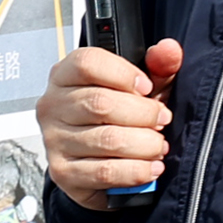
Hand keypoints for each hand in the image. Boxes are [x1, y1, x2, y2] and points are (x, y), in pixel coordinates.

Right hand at [38, 38, 185, 210]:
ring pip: (107, 139)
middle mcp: (53, 105)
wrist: (95, 163)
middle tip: (162, 120)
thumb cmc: (116, 119)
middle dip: (144, 113)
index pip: (87, 63)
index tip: (147, 87)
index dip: (123, 73)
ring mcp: (54, 139)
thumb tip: (169, 50)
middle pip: (101, 102)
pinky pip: (105, 172)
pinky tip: (151, 167)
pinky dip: (136, 171)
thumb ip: (157, 67)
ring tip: (158, 146)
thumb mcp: (139, 89)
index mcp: (65, 76)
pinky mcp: (63, 172)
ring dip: (145, 145)